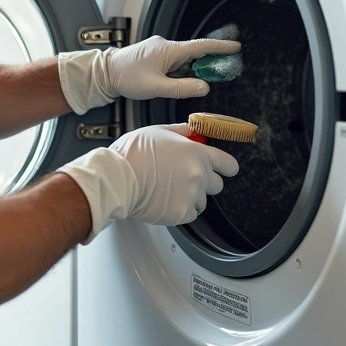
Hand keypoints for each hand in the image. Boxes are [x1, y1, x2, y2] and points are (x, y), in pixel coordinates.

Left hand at [57, 36, 240, 114]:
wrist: (105, 72)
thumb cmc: (126, 77)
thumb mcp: (156, 87)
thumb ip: (181, 88)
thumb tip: (203, 87)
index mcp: (168, 50)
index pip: (200, 47)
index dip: (220, 48)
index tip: (236, 47)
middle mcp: (166, 46)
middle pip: (195, 54)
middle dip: (208, 63)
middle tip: (220, 72)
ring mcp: (161, 50)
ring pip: (184, 59)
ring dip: (191, 69)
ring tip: (184, 82)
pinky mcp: (156, 55)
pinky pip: (175, 62)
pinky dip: (181, 70)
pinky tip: (173, 81)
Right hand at [57, 124, 238, 243]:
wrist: (118, 178)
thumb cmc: (133, 154)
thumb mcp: (159, 131)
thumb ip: (182, 131)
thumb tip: (194, 131)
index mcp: (196, 153)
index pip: (227, 163)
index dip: (226, 166)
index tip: (226, 169)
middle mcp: (198, 175)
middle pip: (217, 184)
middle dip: (205, 182)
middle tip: (185, 179)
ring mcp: (191, 196)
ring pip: (202, 201)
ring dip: (191, 197)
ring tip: (170, 190)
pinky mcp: (181, 213)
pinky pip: (189, 214)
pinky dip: (180, 210)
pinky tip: (165, 200)